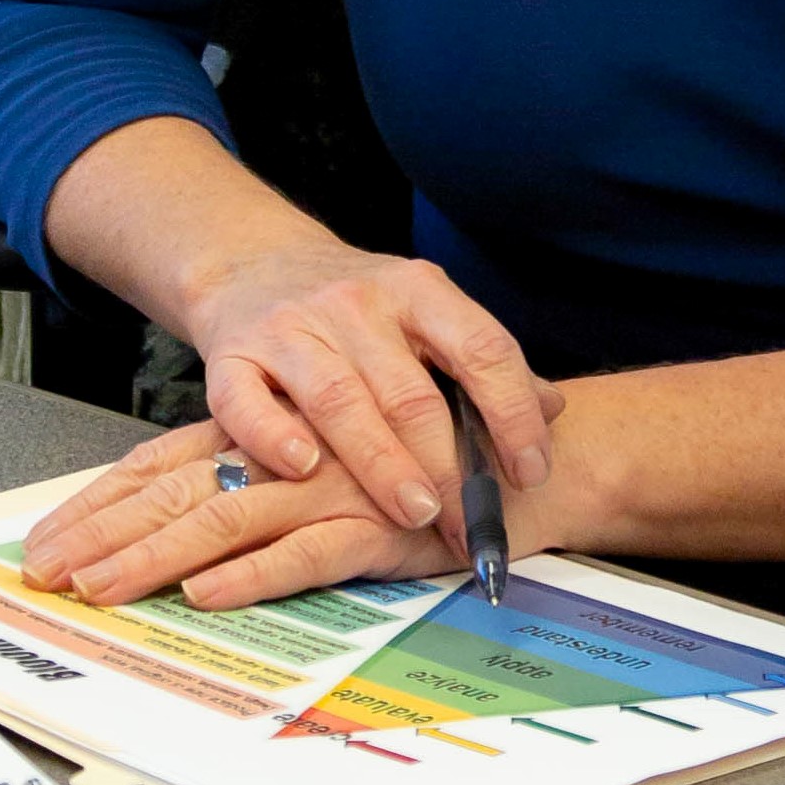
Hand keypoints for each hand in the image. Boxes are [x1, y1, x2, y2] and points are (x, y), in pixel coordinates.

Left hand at [20, 420, 478, 610]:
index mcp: (274, 438)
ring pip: (225, 521)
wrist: (533, 463)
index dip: (103, 502)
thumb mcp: (338, 470)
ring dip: (155, 558)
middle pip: (176, 494)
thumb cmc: (432, 467)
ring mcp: (331, 490)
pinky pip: (306, 554)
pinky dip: (255, 575)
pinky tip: (206, 594)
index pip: (165, 466)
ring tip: (99, 590)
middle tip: (43, 572)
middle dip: (103, 534)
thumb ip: (273, 485)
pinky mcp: (377, 530)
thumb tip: (196, 540)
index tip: (48, 539)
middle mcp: (292, 457)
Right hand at [182, 232, 560, 535]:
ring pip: (339, 401)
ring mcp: (291, 326)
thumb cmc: (357, 306)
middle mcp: (357, 303)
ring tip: (415, 513)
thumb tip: (554, 409)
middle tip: (469, 523)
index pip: (482, 349)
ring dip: (381, 463)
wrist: (253, 260)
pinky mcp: (230, 353)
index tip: (530, 472)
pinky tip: (304, 470)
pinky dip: (275, 437)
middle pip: (411, 392)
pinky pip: (248, 401)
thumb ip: (483, 362)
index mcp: (418, 289)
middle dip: (447, 465)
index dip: (513, 414)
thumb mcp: (426, 314)